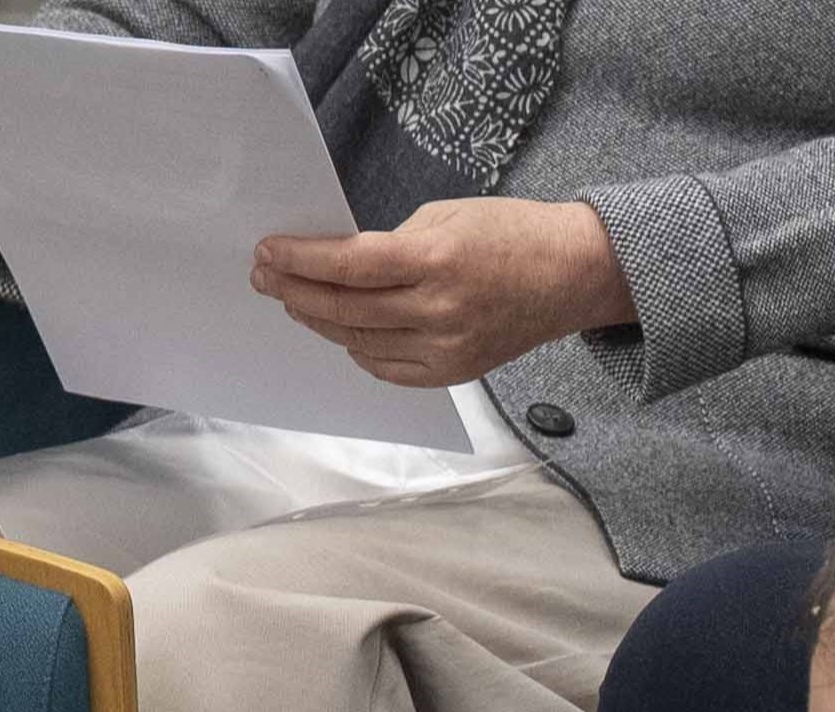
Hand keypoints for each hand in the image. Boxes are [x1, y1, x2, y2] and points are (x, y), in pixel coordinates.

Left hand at [249, 197, 633, 388]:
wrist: (570, 275)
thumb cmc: (510, 233)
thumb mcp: (445, 215)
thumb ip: (390, 243)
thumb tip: (338, 265)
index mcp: (437, 260)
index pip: (349, 264)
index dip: (301, 260)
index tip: (268, 251)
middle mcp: (439, 310)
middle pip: (345, 309)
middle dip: (295, 291)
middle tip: (264, 277)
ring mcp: (446, 349)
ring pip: (359, 342)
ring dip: (319, 321)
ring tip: (295, 300)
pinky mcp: (453, 373)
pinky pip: (387, 368)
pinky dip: (357, 350)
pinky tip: (341, 331)